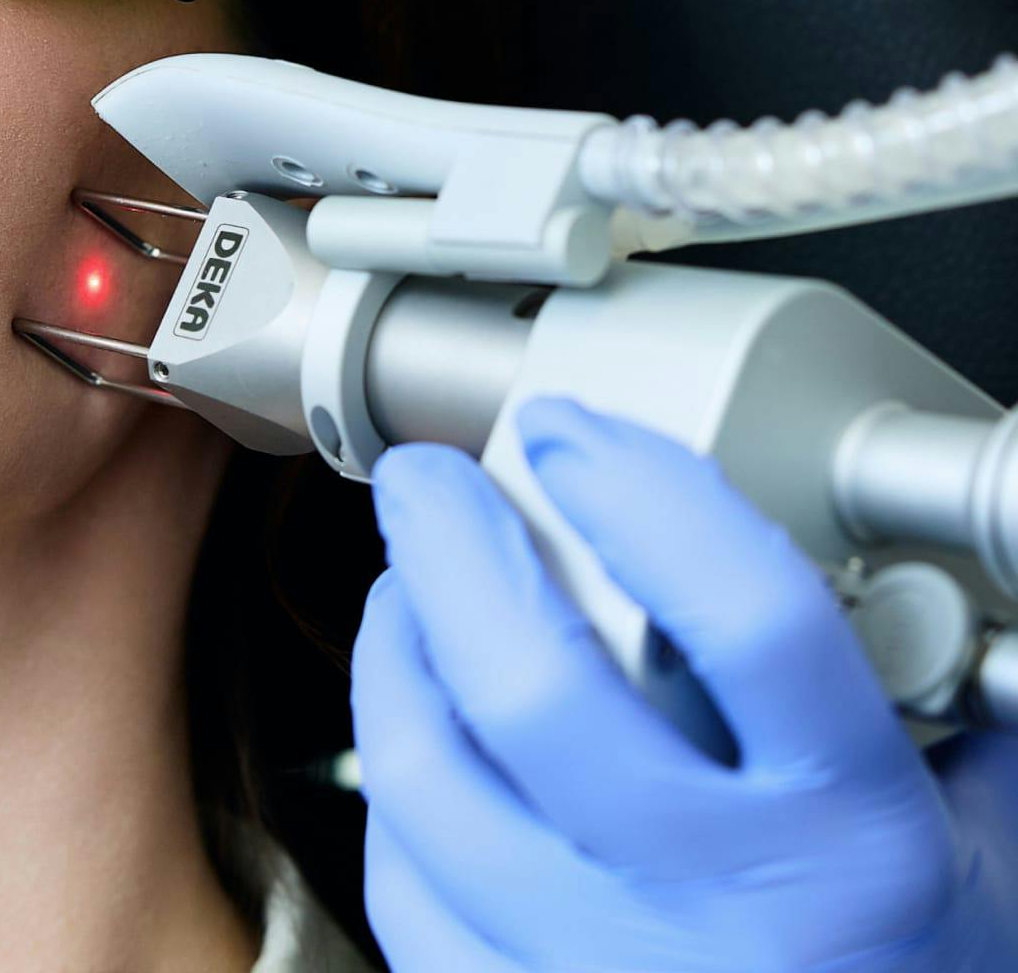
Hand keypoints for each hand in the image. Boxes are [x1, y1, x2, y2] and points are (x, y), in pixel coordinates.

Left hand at [351, 395, 1017, 970]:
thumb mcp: (981, 858)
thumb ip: (939, 711)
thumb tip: (906, 569)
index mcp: (856, 847)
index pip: (752, 621)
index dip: (645, 491)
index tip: (569, 431)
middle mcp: (721, 917)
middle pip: (531, 687)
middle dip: (448, 546)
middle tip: (427, 483)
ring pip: (424, 774)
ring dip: (391, 651)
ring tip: (405, 596)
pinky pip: (401, 883)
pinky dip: (391, 788)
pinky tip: (418, 740)